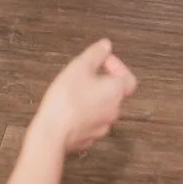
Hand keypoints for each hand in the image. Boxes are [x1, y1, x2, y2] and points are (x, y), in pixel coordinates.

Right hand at [30, 38, 137, 155]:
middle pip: (115, 93)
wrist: (53, 133)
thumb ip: (95, 54)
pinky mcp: (90, 137)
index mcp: (116, 92)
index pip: (129, 78)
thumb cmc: (66, 100)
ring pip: (103, 108)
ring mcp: (102, 126)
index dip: (117, 67)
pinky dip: (84, 114)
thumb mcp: (79, 67)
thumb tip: (105, 46)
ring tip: (75, 91)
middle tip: (86, 74)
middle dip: (102, 81)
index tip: (103, 61)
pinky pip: (91, 122)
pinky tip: (70, 108)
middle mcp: (114, 110)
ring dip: (93, 98)